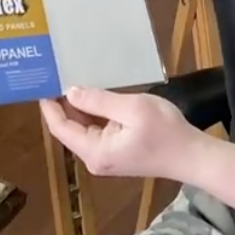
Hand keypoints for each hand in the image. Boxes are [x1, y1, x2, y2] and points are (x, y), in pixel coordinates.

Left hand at [39, 86, 202, 180]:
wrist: (192, 155)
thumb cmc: (165, 131)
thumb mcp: (132, 108)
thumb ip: (99, 100)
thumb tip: (71, 93)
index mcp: (94, 151)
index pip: (61, 128)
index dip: (49, 106)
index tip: (42, 83)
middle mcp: (95, 158)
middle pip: (70, 129)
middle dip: (62, 104)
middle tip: (55, 76)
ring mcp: (106, 157)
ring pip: (83, 129)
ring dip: (78, 107)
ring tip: (72, 80)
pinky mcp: (117, 153)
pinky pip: (97, 131)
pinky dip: (92, 114)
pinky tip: (94, 96)